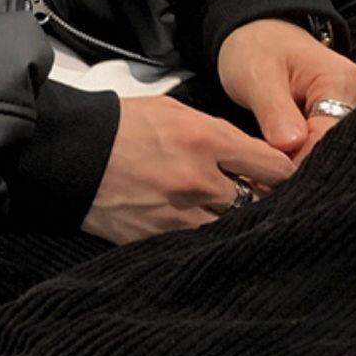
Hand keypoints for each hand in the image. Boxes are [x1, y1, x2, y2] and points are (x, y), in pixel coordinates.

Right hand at [82, 94, 297, 244]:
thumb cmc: (122, 125)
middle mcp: (199, 181)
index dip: (285, 173)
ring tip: (231, 216)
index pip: (274, 167)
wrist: (69, 152)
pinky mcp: (158, 238)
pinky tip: (203, 230)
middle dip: (264, 201)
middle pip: (259, 203)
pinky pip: (198, 244)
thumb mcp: (175, 111)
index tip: (284, 178)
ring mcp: (179, 215)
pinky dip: (205, 238)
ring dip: (234, 222)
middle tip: (264, 200)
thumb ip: (218, 133)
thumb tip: (251, 157)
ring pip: (231, 229)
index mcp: (206, 140)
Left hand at [217, 18, 355, 165]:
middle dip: (305, 168)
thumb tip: (292, 145)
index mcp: (342, 80)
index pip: (328, 138)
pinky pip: (336, 148)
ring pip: (340, 152)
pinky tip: (288, 165)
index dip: (299, 163)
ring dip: (309, 166)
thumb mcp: (256, 76)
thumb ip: (275, 112)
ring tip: (274, 172)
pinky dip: (312, 159)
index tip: (269, 178)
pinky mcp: (352, 120)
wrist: (263, 36)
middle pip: (340, 149)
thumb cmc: (258, 50)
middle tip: (267, 181)